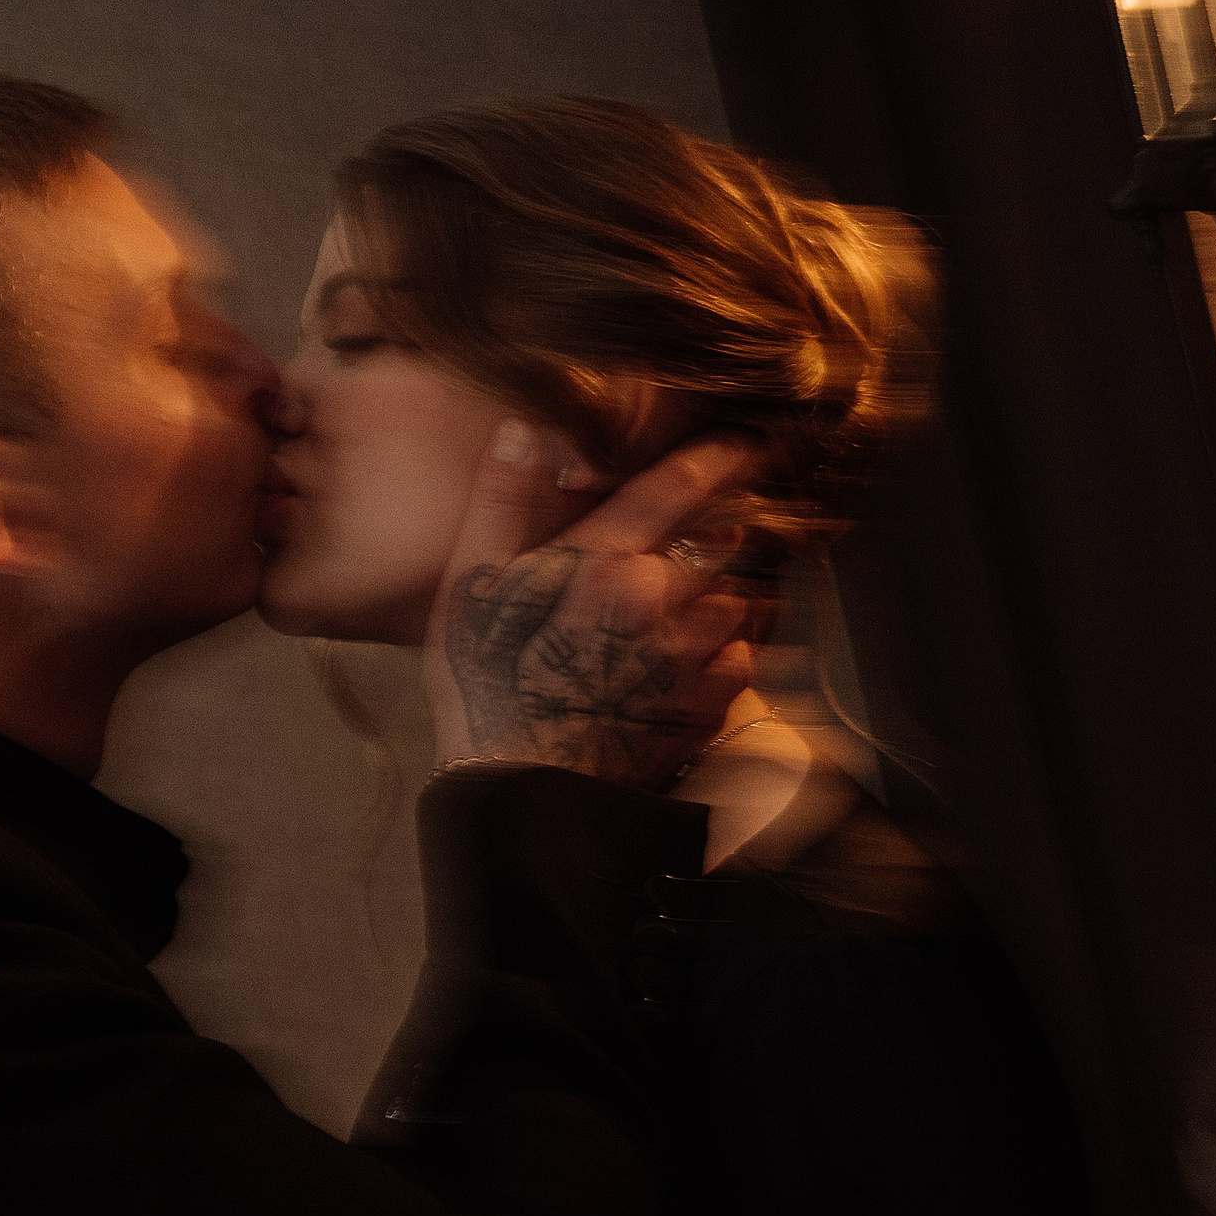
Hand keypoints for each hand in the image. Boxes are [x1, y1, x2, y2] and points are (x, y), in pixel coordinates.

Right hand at [425, 422, 758, 789]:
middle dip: (720, 530)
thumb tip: (525, 429)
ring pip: (737, 597)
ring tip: (694, 601)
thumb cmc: (486, 684)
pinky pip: (743, 658)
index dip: (718, 456)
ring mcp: (687, 656)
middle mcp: (658, 600)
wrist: (517, 786)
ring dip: (724, 591)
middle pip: (720, 540)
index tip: (743, 442)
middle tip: (709, 532)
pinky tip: (696, 655)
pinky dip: (730, 649)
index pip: (678, 486)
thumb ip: (500, 499)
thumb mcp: (472, 584)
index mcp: (603, 560)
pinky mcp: (705, 706)